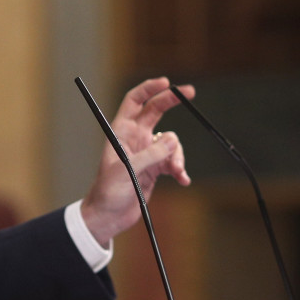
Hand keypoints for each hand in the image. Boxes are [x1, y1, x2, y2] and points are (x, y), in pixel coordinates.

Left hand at [80, 77, 193, 247]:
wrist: (108, 217)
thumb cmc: (108, 192)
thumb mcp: (127, 171)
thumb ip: (151, 155)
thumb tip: (173, 141)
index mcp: (120, 132)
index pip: (134, 101)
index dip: (149, 88)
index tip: (166, 82)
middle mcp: (134, 138)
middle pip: (156, 111)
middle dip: (172, 100)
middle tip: (191, 92)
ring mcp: (146, 153)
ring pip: (170, 141)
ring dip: (177, 154)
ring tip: (176, 172)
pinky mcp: (155, 168)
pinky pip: (173, 161)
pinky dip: (180, 169)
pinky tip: (182, 180)